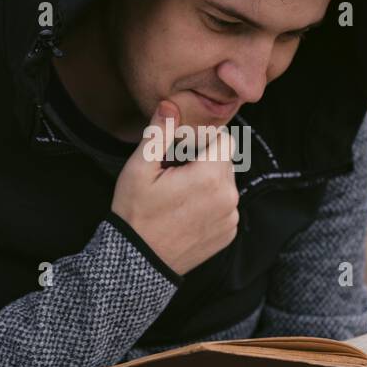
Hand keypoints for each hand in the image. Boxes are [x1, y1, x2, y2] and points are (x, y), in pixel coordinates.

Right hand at [110, 100, 239, 276]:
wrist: (138, 262)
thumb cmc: (135, 213)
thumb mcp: (139, 169)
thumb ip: (158, 133)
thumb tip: (169, 105)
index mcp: (210, 176)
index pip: (225, 139)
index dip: (204, 139)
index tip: (182, 149)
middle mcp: (228, 197)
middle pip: (226, 161)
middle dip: (205, 160)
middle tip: (175, 172)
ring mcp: (230, 218)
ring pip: (226, 183)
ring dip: (209, 182)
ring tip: (179, 194)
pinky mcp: (228, 234)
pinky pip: (226, 206)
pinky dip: (211, 204)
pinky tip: (186, 212)